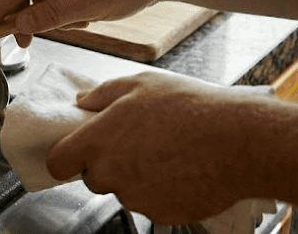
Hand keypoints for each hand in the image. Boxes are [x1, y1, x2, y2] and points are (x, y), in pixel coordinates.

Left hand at [46, 72, 252, 224]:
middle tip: (134, 143)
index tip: (74, 152)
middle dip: (106, 163)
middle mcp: (110, 173)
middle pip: (93, 177)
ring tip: (164, 152)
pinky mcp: (160, 214)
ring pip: (123, 190)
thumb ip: (102, 94)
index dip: (65, 156)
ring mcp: (135, 197)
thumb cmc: (191, 109)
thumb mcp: (140, 84)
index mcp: (97, 141)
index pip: (58, 161)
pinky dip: (160, 191)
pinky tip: (179, 169)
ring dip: (135, 177)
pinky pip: (150, 203)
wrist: (240, 141)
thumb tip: (82, 100)